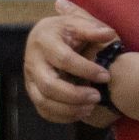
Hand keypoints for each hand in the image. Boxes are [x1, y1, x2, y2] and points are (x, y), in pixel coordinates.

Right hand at [24, 0, 118, 123]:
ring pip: (44, 101)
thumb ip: (93, 28)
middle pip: (49, 85)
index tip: (106, 76)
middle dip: (75, 95)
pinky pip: (44, 110)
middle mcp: (32, 60)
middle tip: (97, 96)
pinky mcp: (33, 91)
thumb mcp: (79, 23)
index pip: (63, 59)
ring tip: (90, 107)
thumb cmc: (68, 31)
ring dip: (69, 108)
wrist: (50, 38)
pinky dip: (63, 116)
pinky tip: (81, 112)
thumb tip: (108, 34)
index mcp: (43, 40)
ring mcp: (30, 78)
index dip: (86, 70)